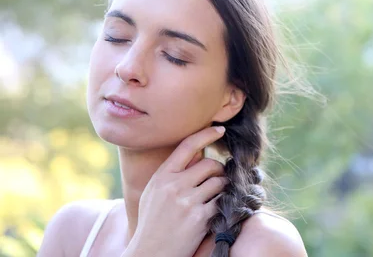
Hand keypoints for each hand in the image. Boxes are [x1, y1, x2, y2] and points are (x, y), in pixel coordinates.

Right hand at [122, 126, 226, 256]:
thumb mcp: (154, 193)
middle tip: (218, 178)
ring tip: (216, 195)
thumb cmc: (153, 222)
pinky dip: (223, 203)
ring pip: (219, 182)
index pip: (187, 146)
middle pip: (210, 164)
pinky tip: (216, 210)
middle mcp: (173, 186)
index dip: (206, 134)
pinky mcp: (199, 218)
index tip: (220, 129)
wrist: (150, 254)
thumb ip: (173, 174)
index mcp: (161, 177)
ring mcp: (186, 202)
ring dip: (223, 187)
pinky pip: (221, 201)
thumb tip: (197, 152)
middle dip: (219, 170)